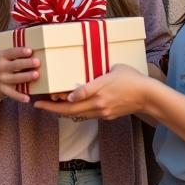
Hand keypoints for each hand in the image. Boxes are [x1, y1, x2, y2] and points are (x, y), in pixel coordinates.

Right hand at [0, 47, 39, 104]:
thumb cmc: (6, 66)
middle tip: (37, 62)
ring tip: (36, 75)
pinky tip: (27, 98)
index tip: (30, 51)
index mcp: (2, 56)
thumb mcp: (7, 58)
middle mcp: (1, 67)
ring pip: (15, 78)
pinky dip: (19, 97)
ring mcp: (2, 79)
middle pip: (15, 65)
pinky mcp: (3, 89)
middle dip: (26, 63)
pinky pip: (12, 94)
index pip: (11, 52)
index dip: (20, 52)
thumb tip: (38, 51)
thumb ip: (18, 55)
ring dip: (26, 77)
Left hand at [34, 64, 149, 120]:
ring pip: (77, 114)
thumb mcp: (114, 68)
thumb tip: (85, 76)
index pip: (80, 94)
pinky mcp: (106, 116)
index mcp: (101, 88)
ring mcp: (102, 111)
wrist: (148, 97)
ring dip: (61, 112)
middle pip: (71, 109)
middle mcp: (99, 103)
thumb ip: (98, 73)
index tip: (53, 96)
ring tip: (47, 107)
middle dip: (52, 108)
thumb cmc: (132, 77)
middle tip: (37, 105)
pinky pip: (87, 115)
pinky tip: (67, 108)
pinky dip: (75, 112)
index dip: (66, 97)